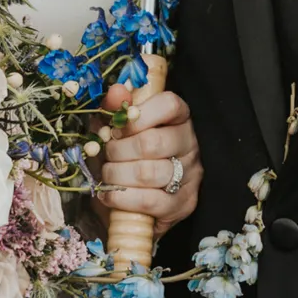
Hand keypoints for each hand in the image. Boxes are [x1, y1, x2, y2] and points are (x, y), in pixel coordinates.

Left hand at [94, 82, 200, 235]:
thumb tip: (115, 92)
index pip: (169, 105)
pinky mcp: (183, 204)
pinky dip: (120, 198)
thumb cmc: (127, 159)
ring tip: (107, 175)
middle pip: (152, 142)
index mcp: (179, 119)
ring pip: (147, 172)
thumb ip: (115, 110)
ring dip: (116, 175)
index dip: (139, 114)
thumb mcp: (117, 131)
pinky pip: (148, 200)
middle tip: (106, 155)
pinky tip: (109, 195)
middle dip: (118, 150)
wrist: (134, 205)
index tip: (117, 126)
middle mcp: (190, 145)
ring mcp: (190, 176)